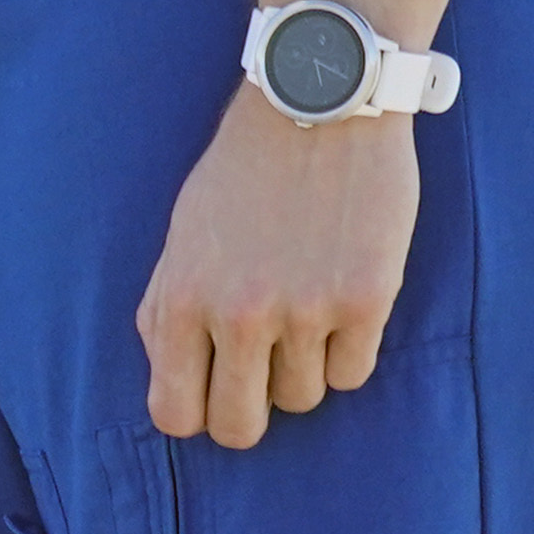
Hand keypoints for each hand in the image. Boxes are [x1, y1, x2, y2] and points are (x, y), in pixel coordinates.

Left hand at [137, 80, 418, 444]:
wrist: (318, 105)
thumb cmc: (244, 170)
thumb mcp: (183, 232)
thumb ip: (168, 306)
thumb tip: (170, 378)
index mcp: (180, 295)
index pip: (174, 413)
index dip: (193, 413)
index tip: (209, 396)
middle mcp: (239, 314)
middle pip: (239, 428)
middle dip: (248, 412)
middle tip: (259, 377)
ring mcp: (305, 312)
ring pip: (304, 399)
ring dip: (303, 366)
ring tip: (301, 305)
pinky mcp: (366, 302)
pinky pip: (353, 375)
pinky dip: (347, 350)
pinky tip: (339, 298)